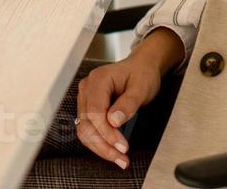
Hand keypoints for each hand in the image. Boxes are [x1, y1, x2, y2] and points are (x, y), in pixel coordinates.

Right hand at [75, 30, 182, 168]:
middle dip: (103, 145)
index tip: (122, 146)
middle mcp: (87, 89)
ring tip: (120, 159)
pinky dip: (100, 143)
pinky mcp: (88, 107)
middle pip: (87, 125)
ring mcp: (86, 98)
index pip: (95, 112)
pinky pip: (89, 129)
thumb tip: (114, 121)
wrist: (141, 67)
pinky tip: (113, 151)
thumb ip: (128, 103)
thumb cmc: (142, 73)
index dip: (107, 133)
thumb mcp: (141, 87)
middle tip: (122, 158)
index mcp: (98, 80)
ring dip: (101, 148)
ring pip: (85, 130)